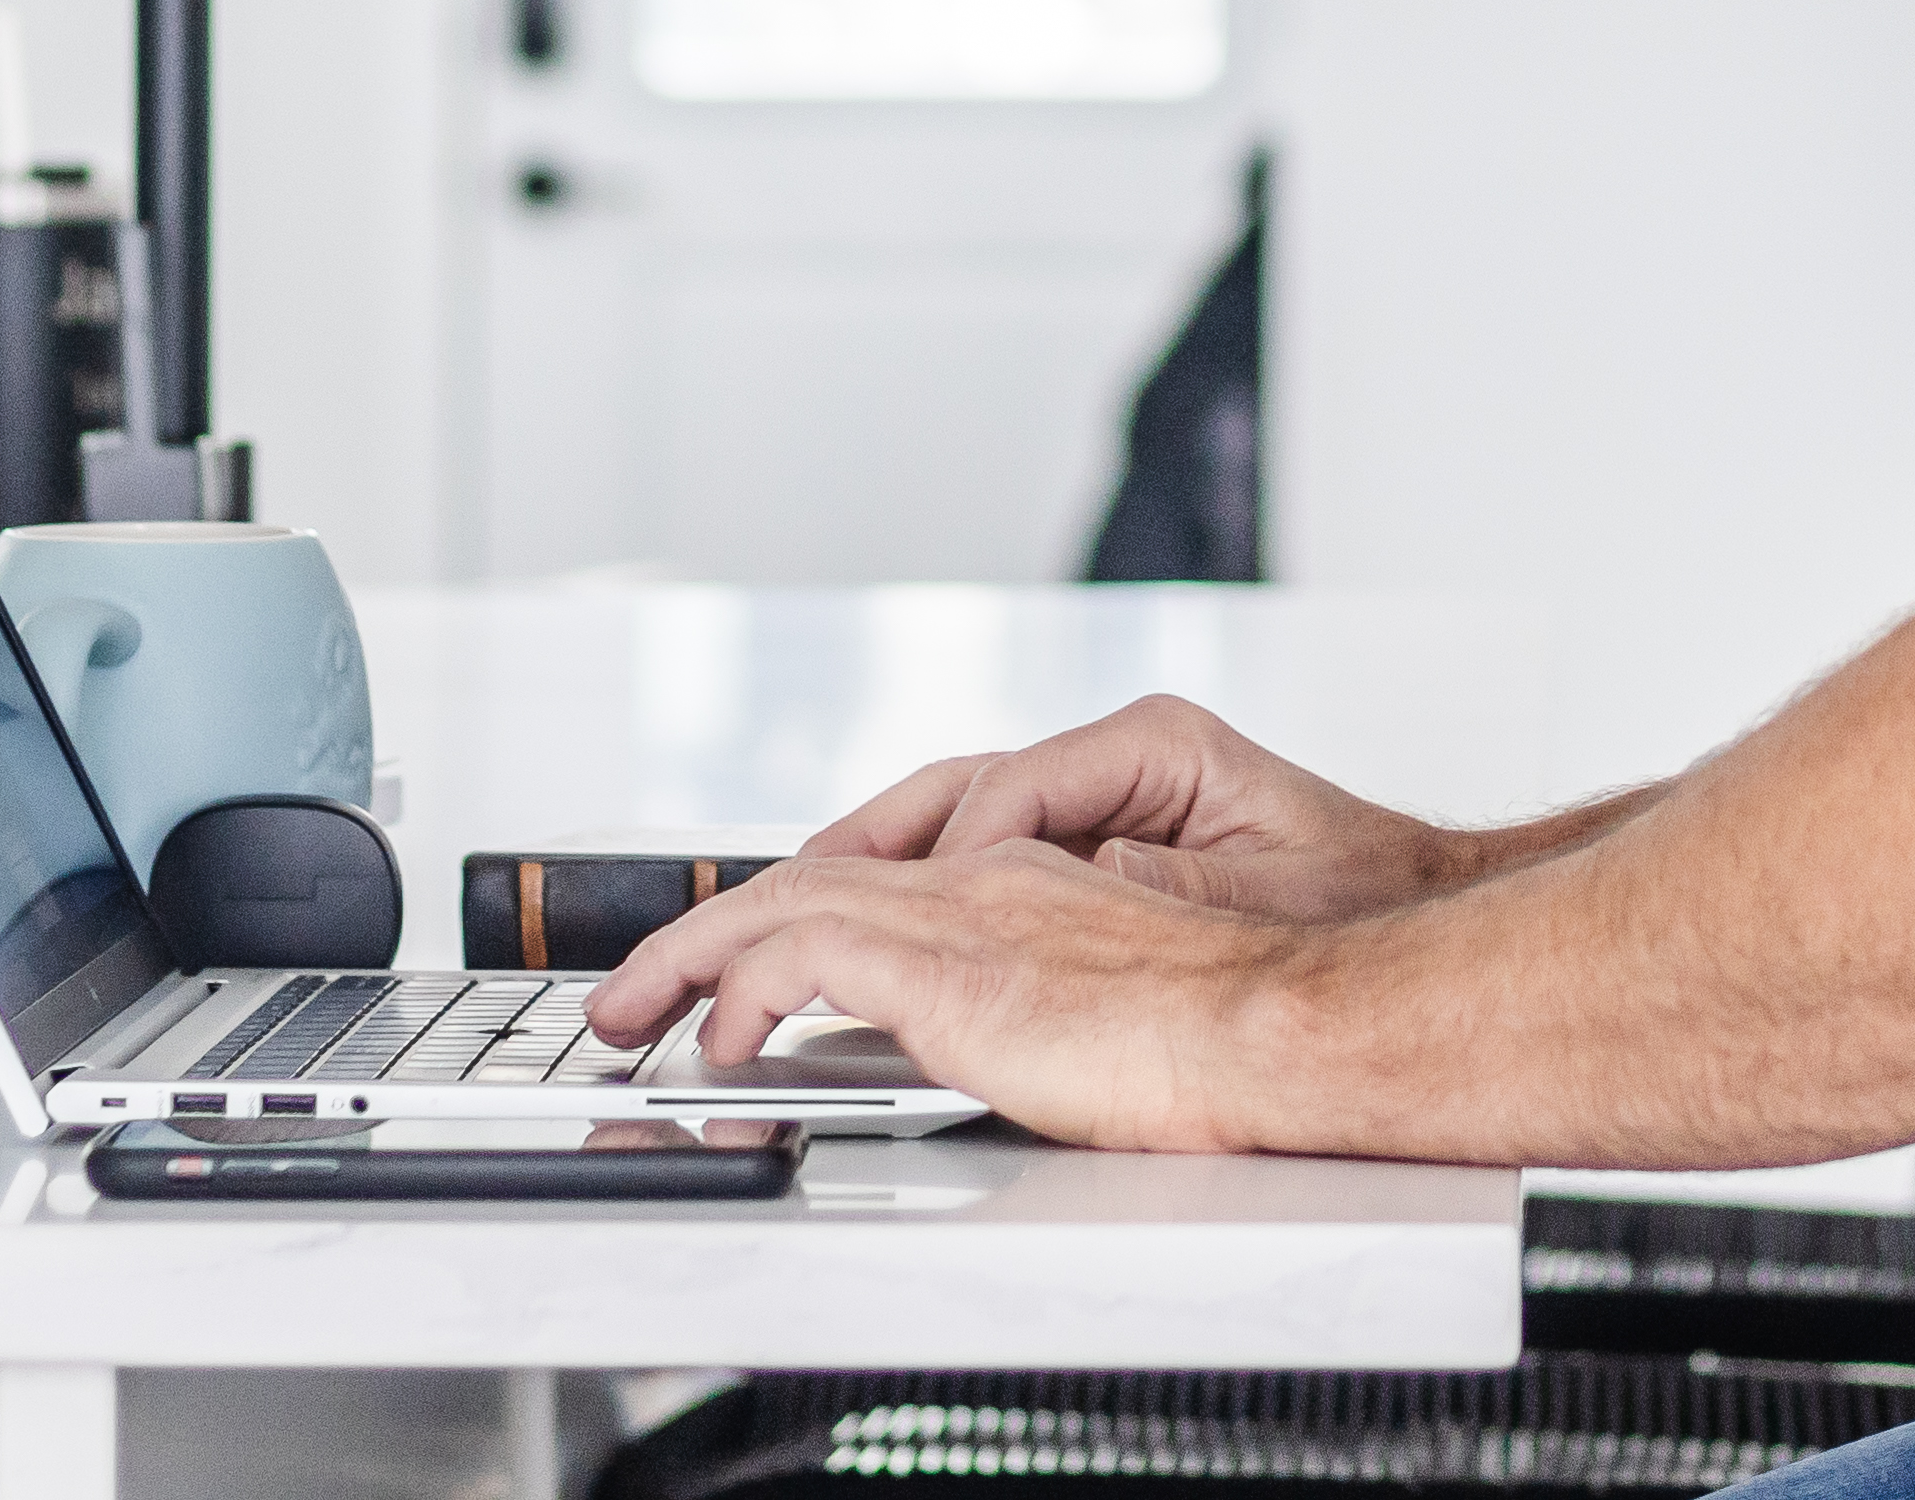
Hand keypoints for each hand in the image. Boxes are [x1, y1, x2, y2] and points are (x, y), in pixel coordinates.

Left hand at [589, 839, 1322, 1149]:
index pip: (871, 876)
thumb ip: (1038, 1001)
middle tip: (636, 990)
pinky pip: (806, 948)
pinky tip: (727, 1036)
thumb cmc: (1227, 1035)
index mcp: (1023, 883)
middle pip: (807, 872)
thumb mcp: (1109, 1003)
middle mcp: (984, 878)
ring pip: (784, 894)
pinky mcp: (955, 963)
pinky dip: (749, 982)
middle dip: (704, 929)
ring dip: (694, 951)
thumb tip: (987, 1043)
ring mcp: (967, 910)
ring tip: (636, 1009)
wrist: (1278, 1024)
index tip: (730, 972)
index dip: (783, 916)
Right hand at [799, 691, 1468, 925]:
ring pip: (956, 814)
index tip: (911, 917)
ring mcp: (1099, 791)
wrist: (1407, 918)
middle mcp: (1116, 755)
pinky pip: (985, 852)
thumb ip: (1157, 880)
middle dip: (866, 846)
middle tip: (780, 899)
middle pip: (958, 789)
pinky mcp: (1096, 835)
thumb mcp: (1263, 890)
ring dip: (875, 863)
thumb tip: (1060, 871)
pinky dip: (922, 883)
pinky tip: (870, 926)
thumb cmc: (1355, 904)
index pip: (1010, 794)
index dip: (954, 858)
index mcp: (1154, 746)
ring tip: (792, 910)